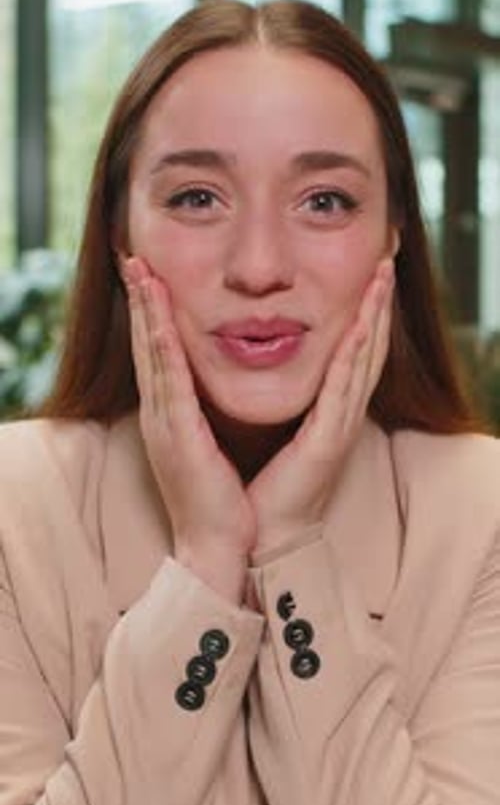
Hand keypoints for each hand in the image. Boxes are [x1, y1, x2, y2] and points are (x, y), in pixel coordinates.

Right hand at [121, 257, 255, 603]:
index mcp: (171, 415)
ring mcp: (165, 424)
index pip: (158, 353)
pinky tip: (160, 316)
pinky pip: (171, 382)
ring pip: (153, 354)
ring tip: (140, 269)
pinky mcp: (178, 435)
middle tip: (134, 258)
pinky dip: (163, 345)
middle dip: (141, 299)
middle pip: (148, 344)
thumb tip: (210, 391)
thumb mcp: (208, 447)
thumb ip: (204, 417)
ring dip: (147, 309)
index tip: (149, 277)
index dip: (152, 314)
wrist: (217, 546)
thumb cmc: (219, 499)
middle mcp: (161, 414)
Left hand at [247, 259, 394, 556]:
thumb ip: (281, 399)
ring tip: (383, 276)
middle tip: (386, 259)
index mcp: (326, 410)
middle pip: (366, 346)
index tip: (367, 273)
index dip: (364, 311)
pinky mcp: (328, 442)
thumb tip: (264, 364)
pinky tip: (361, 325)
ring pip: (363, 360)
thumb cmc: (259, 486)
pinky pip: (343, 389)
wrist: (255, 535)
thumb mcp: (273, 429)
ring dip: (375, 316)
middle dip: (377, 302)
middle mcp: (340, 414)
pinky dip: (355, 354)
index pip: (351, 350)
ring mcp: (338, 427)